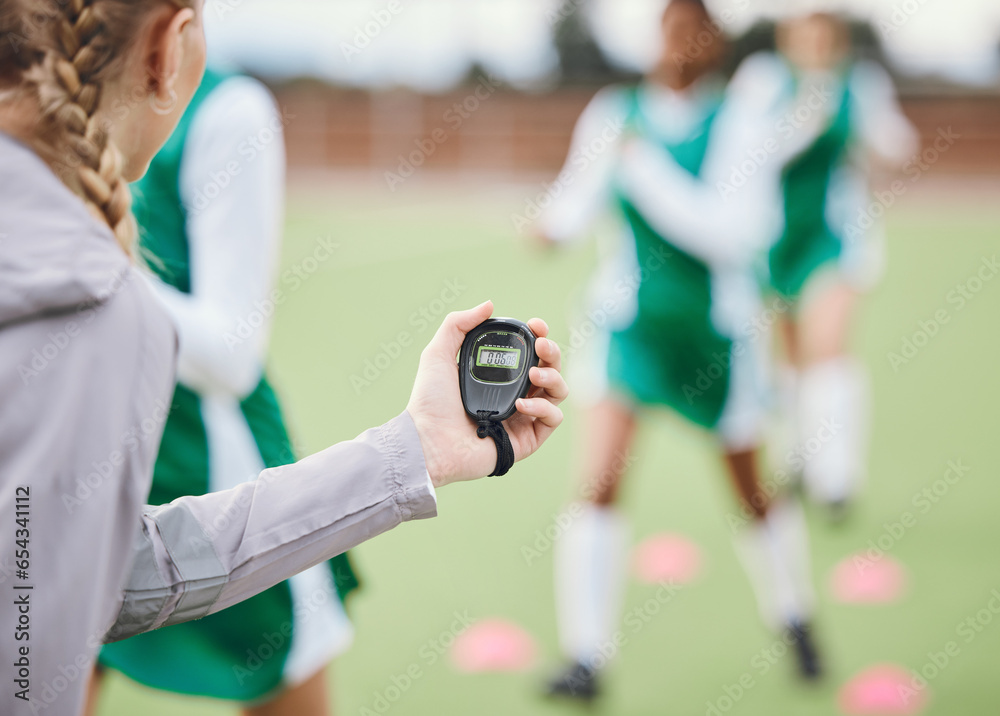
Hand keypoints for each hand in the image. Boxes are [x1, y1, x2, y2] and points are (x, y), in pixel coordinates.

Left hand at [406, 301, 567, 486]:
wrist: (428, 440)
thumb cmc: (429, 401)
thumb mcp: (438, 354)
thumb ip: (458, 324)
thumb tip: (489, 305)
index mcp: (497, 375)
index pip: (529, 352)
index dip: (539, 336)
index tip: (536, 326)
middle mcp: (513, 394)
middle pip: (550, 368)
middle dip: (552, 352)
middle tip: (541, 345)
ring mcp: (522, 417)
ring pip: (558, 391)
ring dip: (553, 377)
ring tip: (533, 375)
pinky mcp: (526, 439)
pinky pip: (553, 418)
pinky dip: (544, 407)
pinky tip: (522, 404)